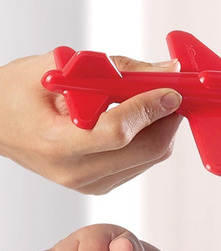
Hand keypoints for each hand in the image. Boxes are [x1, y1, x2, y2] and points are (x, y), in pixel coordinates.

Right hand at [0, 52, 181, 193]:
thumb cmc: (18, 91)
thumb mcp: (61, 66)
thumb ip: (120, 68)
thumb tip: (169, 70)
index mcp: (57, 142)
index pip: (119, 131)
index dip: (151, 108)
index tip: (173, 90)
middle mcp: (75, 171)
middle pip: (147, 151)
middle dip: (169, 119)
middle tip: (173, 93)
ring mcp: (88, 183)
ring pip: (151, 158)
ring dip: (162, 128)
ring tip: (154, 101)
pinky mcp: (98, 184)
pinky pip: (141, 163)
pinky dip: (150, 139)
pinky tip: (139, 119)